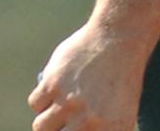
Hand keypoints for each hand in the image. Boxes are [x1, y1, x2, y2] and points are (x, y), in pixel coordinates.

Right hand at [28, 23, 150, 130]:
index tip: (70, 125)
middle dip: (59, 129)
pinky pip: (36, 103)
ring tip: (60, 106)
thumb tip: (84, 130)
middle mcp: (88, 121)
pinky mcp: (53, 85)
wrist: (120, 38)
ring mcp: (69, 103)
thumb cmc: (122, 74)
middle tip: (64, 119)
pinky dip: (42, 98)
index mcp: (112, 129)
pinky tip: (55, 88)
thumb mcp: (123, 108)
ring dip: (48, 118)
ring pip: (41, 126)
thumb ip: (104, 127)